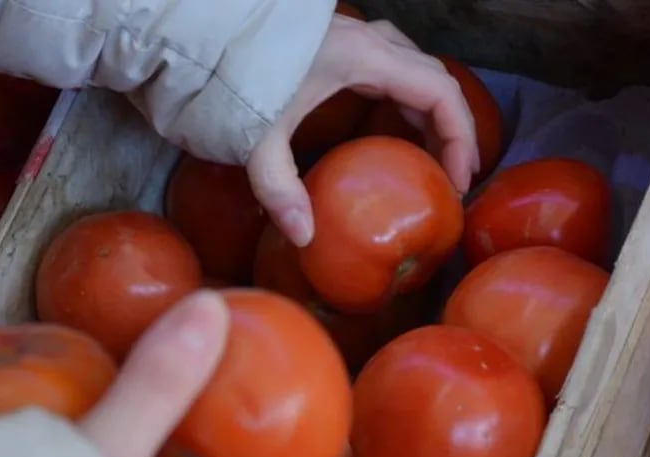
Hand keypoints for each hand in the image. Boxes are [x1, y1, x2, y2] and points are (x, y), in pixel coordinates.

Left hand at [247, 14, 478, 246]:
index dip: (460, 138)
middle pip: (436, 79)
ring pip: (415, 68)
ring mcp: (350, 37)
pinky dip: (405, 97)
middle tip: (454, 176)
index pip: (439, 93)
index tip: (458, 181)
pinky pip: (390, 65)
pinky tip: (393, 126)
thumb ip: (279, 188)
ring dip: (431, 110)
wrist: (190, 26)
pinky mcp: (333, 43)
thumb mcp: (254, 137)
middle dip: (454, 128)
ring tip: (431, 155)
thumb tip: (306, 237)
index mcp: (362, 58)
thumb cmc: (225, 72)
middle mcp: (365, 41)